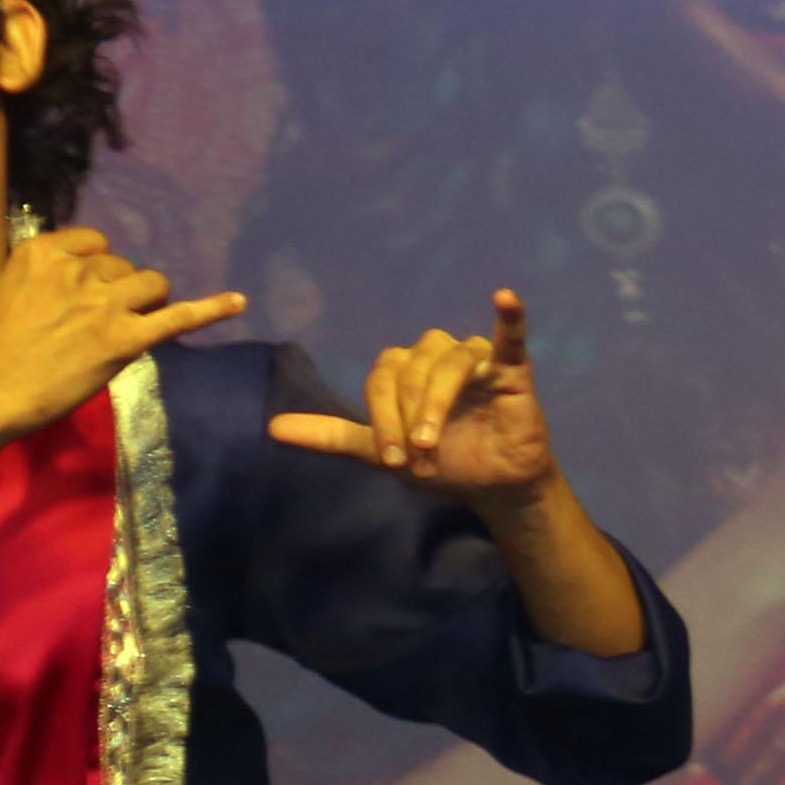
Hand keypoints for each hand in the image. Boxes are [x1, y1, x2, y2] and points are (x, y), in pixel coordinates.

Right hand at [0, 218, 246, 445]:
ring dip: (150, 301)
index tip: (85, 290)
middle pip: (126, 267)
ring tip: (131, 324)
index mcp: (43, 253)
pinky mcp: (126, 339)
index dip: (97, 269)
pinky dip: (213, 309)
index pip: (96, 244)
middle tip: (98, 321)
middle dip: (121, 290)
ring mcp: (104, 305)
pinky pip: (179, 318)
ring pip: (153, 285)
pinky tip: (240, 302)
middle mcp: (77, 272)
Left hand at [266, 287, 576, 501]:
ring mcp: (474, 359)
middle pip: (412, 370)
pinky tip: (504, 298)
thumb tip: (272, 428)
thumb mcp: (381, 453)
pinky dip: (510, 317)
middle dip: (409, 416)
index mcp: (403, 368)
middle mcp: (435, 355)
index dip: (382, 418)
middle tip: (419, 455)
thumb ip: (333, 436)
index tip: (392, 461)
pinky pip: (510, 338)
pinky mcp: (512, 370)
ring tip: (433, 443)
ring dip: (437, 403)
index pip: (381, 380)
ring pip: (448, 365)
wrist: (495, 486)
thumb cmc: (444, 463)